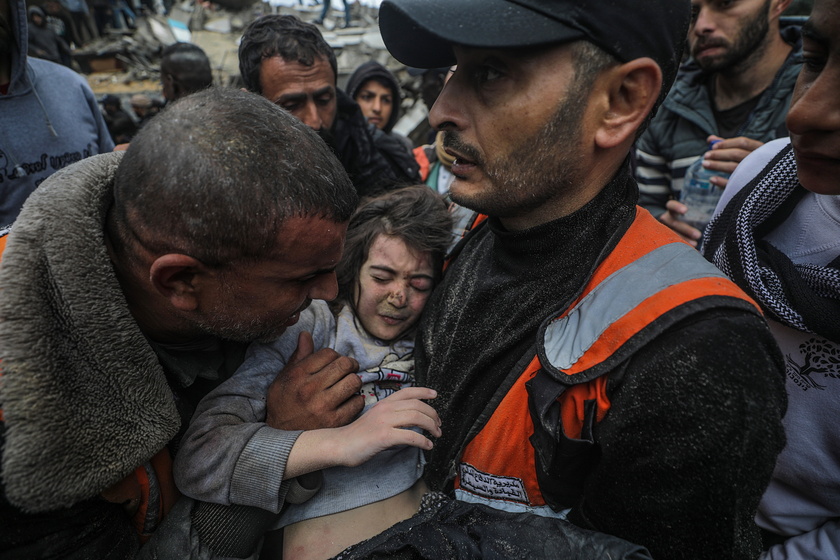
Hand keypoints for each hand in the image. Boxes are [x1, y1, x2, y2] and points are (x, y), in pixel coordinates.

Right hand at [265, 332, 362, 430]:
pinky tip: (349, 402)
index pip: (328, 353)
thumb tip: (306, 334)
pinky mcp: (334, 422)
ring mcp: (323, 406)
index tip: (335, 362)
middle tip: (349, 370)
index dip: (335, 355)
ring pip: (354, 382)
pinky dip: (356, 400)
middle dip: (350, 365)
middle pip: (344, 364)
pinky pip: (357, 403)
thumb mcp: (284, 379)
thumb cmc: (283, 405)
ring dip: (354, 381)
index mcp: (298, 375)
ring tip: (349, 385)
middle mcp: (310, 388)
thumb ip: (298, 357)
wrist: (280, 438)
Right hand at [284, 387, 440, 477]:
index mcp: (384, 403)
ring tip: (436, 434)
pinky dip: (423, 441)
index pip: (407, 392)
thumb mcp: (376, 418)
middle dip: (432, 414)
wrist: (340, 445)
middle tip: (439, 424)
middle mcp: (385, 409)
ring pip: (416, 417)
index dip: (424, 391)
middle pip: (416, 405)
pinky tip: (427, 445)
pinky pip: (410, 436)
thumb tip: (412, 421)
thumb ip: (392, 416)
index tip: (435, 395)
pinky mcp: (384, 436)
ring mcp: (384, 422)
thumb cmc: (358, 435)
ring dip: (431, 426)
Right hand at [659, 200, 701, 246]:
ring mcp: (665, 230)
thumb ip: (698, 213)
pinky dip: (684, 247)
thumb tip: (716, 210)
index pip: (671, 205)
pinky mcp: (666, 240)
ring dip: (684, 240)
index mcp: (671, 210)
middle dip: (686, 229)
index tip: (685, 210)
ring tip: (695, 244)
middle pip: (674, 223)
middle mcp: (666, 220)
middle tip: (698, 235)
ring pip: (672, 235)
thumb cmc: (688, 218)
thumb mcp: (691, 213)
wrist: (676, 228)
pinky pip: (673, 245)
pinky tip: (693, 250)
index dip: (677, 207)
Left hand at [701, 134, 763, 188]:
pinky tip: (711, 179)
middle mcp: (758, 160)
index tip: (713, 146)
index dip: (726, 144)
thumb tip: (710, 139)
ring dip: (717, 165)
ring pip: (734, 168)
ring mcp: (754, 173)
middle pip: (736, 154)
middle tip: (706, 155)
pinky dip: (721, 182)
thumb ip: (727, 144)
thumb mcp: (744, 151)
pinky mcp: (748, 187)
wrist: (770, 182)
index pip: (742, 143)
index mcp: (759, 149)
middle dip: (719, 154)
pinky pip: (733, 184)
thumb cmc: (753, 162)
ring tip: (705, 164)